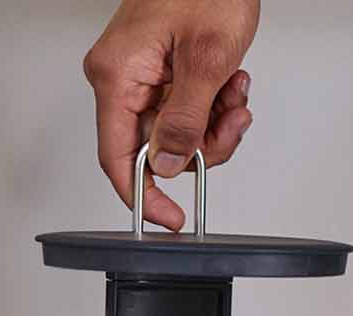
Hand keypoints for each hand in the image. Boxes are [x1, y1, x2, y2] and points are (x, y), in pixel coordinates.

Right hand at [84, 1, 259, 232]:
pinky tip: (229, 82)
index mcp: (117, 75)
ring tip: (235, 92)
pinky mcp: (158, 68)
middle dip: (199, 146)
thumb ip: (185, 121)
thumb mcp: (207, 60)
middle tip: (230, 124)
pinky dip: (211, 104)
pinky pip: (181, 107)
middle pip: (152, 148)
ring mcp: (139, 73)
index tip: (170, 218)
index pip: (117, 158)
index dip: (144, 196)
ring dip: (211, 123)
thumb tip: (166, 167)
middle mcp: (120, 76)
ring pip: (172, 131)